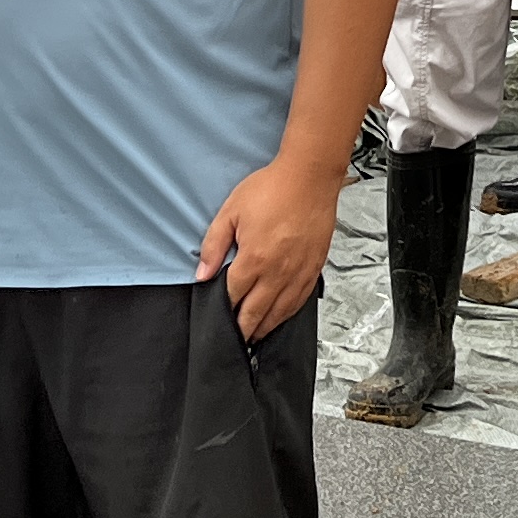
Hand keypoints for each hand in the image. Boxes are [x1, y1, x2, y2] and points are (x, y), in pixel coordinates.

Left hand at [199, 158, 341, 342]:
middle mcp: (277, 272)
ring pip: (280, 312)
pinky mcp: (314, 268)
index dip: (223, 312)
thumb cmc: (272, 188)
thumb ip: (213, 245)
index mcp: (254, 259)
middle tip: (235, 341)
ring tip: (254, 337)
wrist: (310, 176)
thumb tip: (202, 274)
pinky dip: (288, 314)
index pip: (233, 297)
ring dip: (265, 328)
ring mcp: (299, 272)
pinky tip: (281, 317)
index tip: (218, 323)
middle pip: (255, 312)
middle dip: (243, 329)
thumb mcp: (231, 211)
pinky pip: (300, 301)